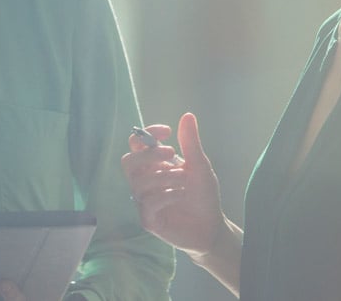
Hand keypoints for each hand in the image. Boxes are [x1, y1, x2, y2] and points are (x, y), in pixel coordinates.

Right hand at [121, 112, 226, 255]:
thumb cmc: (202, 195)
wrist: (211, 226)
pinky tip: (181, 195)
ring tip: (185, 179)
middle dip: (148, 155)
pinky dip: (166, 195)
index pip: (136, 144)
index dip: (147, 134)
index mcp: (153, 166)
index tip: (168, 131)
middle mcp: (144, 181)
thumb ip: (190, 143)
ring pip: (138, 183)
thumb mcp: (200, 165)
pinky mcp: (148, 220)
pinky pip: (147, 204)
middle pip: (128, 161)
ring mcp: (144, 201)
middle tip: (172, 153)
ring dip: (164, 176)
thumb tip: (187, 115)